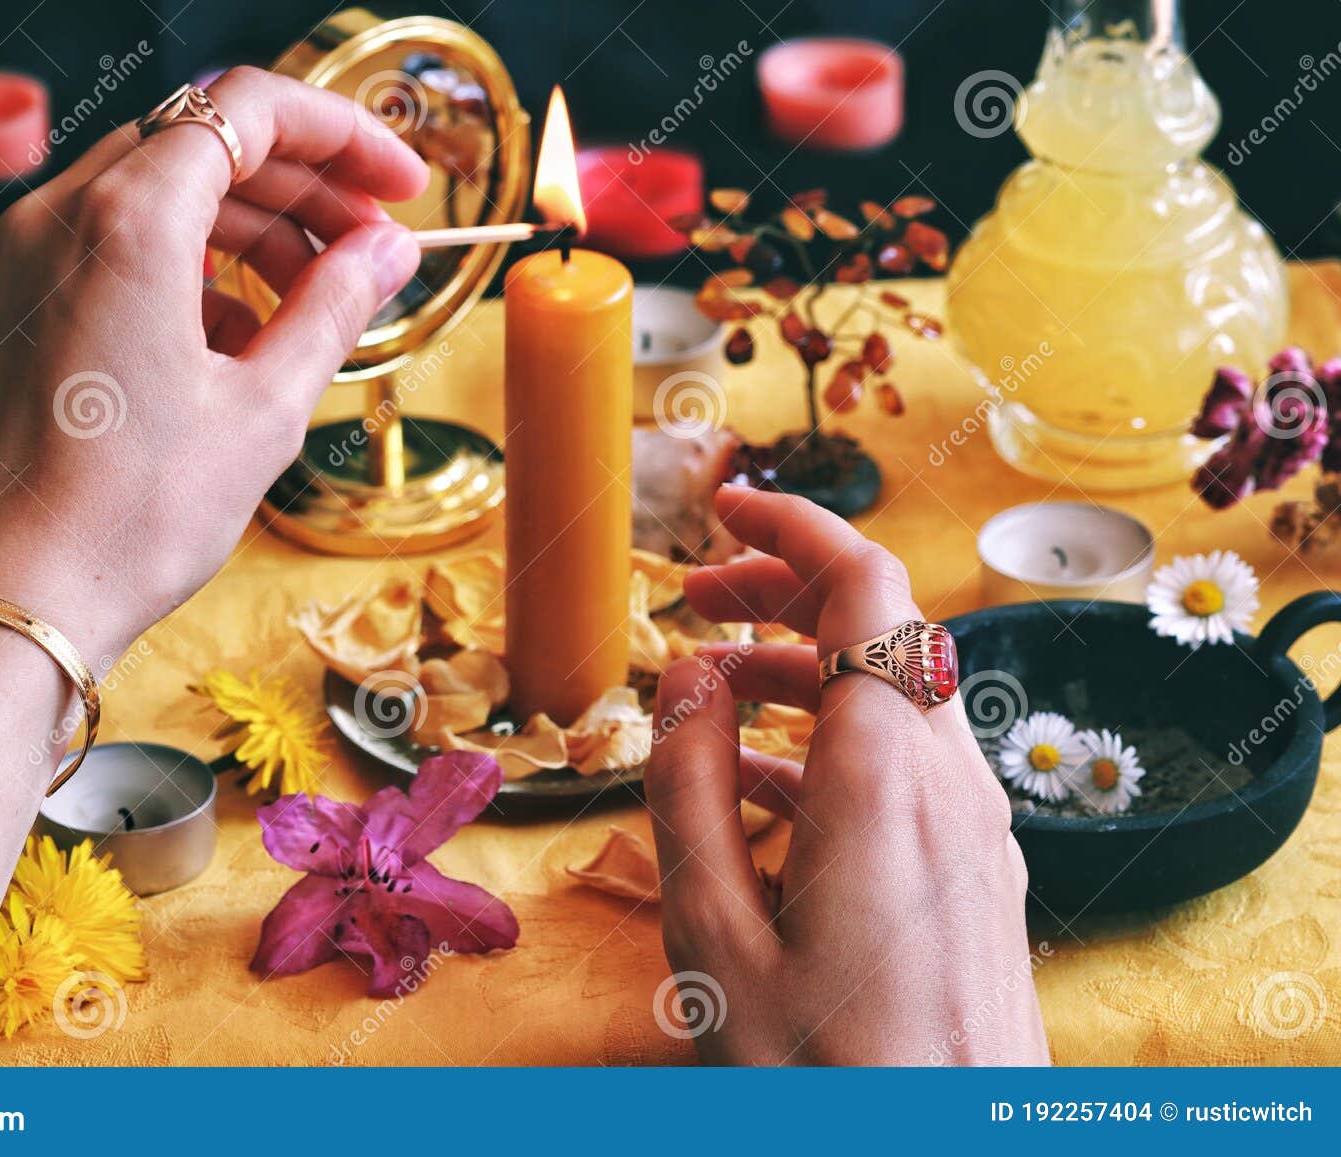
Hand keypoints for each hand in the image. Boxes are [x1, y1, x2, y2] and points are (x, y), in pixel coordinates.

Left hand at [0, 68, 429, 659]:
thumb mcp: (264, 409)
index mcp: (128, 220)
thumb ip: (334, 307)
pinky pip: (118, 244)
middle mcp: (62, 214)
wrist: (12, 603)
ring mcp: (29, 256)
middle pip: (205, 142)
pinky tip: (241, 338)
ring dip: (253, 226)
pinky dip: (193, 266)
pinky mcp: (19, 302)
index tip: (402, 184)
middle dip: (303, 184)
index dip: (344, 135)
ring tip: (318, 298)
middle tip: (374, 244)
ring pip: (163, 191)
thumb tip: (388, 250)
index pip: (251, 109)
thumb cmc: (131, 516)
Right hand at [645, 485, 1048, 1065]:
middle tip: (691, 601)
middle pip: (878, 629)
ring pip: (889, 695)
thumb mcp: (713, 932)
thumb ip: (688, 785)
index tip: (723, 506)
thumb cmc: (826, 1072)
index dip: (792, 528)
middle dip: (780, 595)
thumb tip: (688, 677)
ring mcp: (973, 827)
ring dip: (799, 672)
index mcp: (881, 778)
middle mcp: (945, 782)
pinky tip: (761, 785)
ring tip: (710, 695)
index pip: (862, 587)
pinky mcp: (975, 870)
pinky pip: (903, 764)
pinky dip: (829, 740)